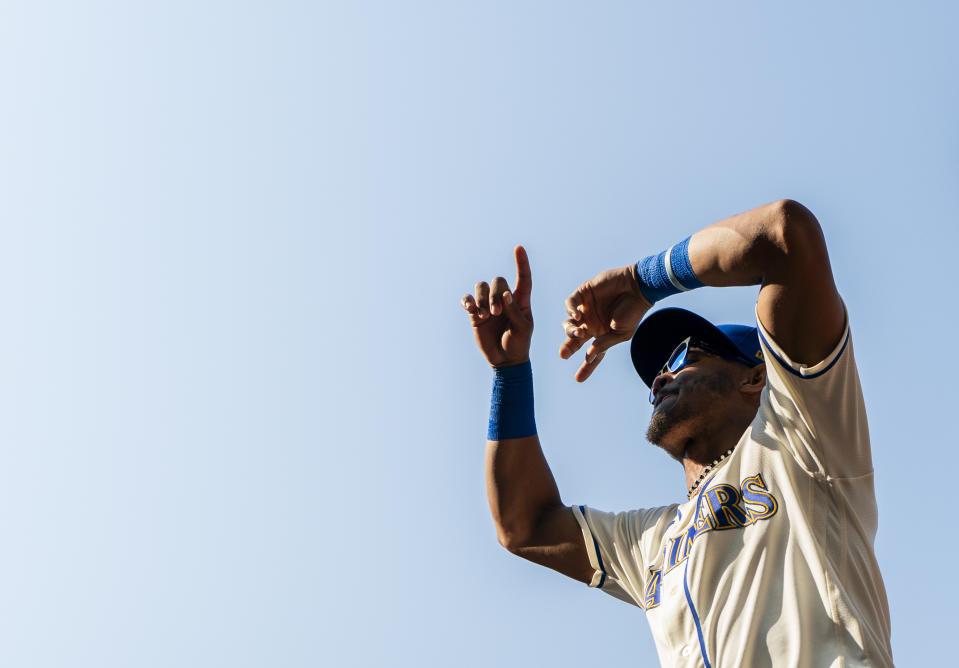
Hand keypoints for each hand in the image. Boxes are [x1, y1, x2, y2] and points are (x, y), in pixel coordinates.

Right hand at [461, 246, 533, 367]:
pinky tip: (470, 309)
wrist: (504, 359)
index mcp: (521, 299)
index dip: (522, 263)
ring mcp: (488, 304)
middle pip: (497, 281)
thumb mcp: (523, 329)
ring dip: (482, 299)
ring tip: (484, 316)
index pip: (523, 277)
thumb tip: (505, 295)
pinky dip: (468, 301)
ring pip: (481, 287)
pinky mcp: (475, 313)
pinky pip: (468, 299)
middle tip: (496, 313)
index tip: (518, 248)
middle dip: (494, 295)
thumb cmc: (519, 343)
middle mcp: (504, 298)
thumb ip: (515, 311)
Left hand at [559, 265, 652, 381]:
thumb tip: (588, 357)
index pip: (591, 354)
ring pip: (569, 323)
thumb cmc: (632, 311)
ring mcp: (586, 309)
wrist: (637, 287)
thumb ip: (603, 344)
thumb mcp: (620, 333)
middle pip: (574, 339)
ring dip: (570, 330)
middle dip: (568, 347)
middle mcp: (591, 323)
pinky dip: (570, 311)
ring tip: (578, 332)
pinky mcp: (583, 294)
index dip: (585, 367)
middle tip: (563, 355)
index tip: (578, 379)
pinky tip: (577, 316)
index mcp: (601, 335)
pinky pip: (570, 304)